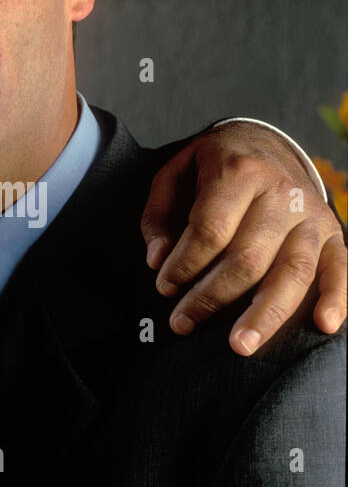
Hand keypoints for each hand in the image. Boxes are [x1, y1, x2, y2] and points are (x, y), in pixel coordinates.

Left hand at [140, 122, 346, 354]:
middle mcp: (281, 192)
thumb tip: (157, 261)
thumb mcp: (175, 172)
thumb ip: (158, 214)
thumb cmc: (213, 164)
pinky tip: (323, 326)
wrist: (266, 141)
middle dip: (212, 297)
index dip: (184, 264)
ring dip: (266, 313)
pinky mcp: (334, 232)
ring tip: (240, 345)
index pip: (210, 229)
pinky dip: (337, 298)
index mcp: (238, 171)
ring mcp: (312, 214)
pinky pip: (341, 268)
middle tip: (183, 322)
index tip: (164, 288)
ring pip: (293, 270)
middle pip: (248, 257)